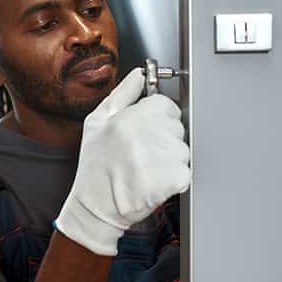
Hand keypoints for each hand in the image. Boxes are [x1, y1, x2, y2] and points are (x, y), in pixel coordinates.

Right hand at [55, 68, 190, 255]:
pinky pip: (185, 172)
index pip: (167, 106)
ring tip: (144, 170)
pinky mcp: (175, 178)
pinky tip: (152, 182)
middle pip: (176, 128)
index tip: (144, 133)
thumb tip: (139, 75)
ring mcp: (164, 156)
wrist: (96, 206)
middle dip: (164, 140)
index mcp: (134, 115)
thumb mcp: (97, 122)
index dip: (156, 120)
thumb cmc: (95, 166)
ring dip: (169, 161)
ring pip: (183, 151)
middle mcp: (150, 133)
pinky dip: (174, 180)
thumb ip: (122, 94)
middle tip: (140, 155)